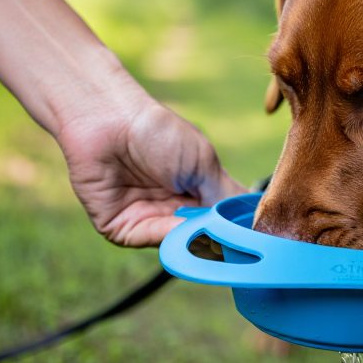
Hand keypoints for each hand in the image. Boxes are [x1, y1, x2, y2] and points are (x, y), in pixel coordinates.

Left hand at [55, 91, 246, 246]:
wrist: (108, 120)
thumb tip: (249, 228)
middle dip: (217, 236)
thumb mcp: (203, 163)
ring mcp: (147, 219)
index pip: (221, 218)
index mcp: (194, 191)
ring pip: (179, 242)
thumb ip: (224, 198)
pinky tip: (184, 226)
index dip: (235, 226)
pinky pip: (150, 239)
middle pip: (202, 235)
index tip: (253, 233)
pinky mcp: (121, 227)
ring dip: (195, 237)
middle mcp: (172, 209)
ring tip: (211, 227)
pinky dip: (169, 237)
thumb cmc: (158, 132)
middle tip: (235, 236)